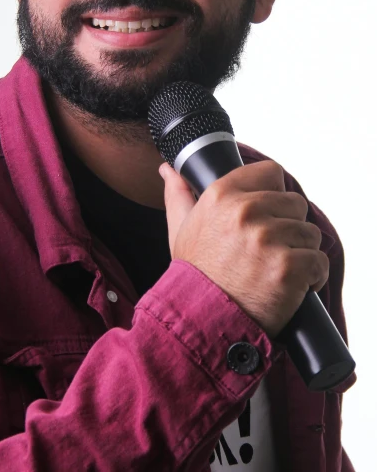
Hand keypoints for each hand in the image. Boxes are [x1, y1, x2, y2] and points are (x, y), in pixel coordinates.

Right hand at [160, 159, 328, 336]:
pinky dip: (312, 277)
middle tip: (268, 251)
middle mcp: (245, 211)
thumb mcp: (181, 229)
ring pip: (310, 233)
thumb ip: (178, 194)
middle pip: (295, 204)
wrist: (201, 321)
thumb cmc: (194, 275)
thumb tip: (169, 169)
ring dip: (300, 253)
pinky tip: (291, 286)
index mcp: (222, 195)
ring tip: (276, 271)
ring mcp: (268, 239)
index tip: (267, 214)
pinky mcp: (289, 267)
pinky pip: (319, 262)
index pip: (271, 172)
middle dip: (288, 227)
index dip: (273, 193)